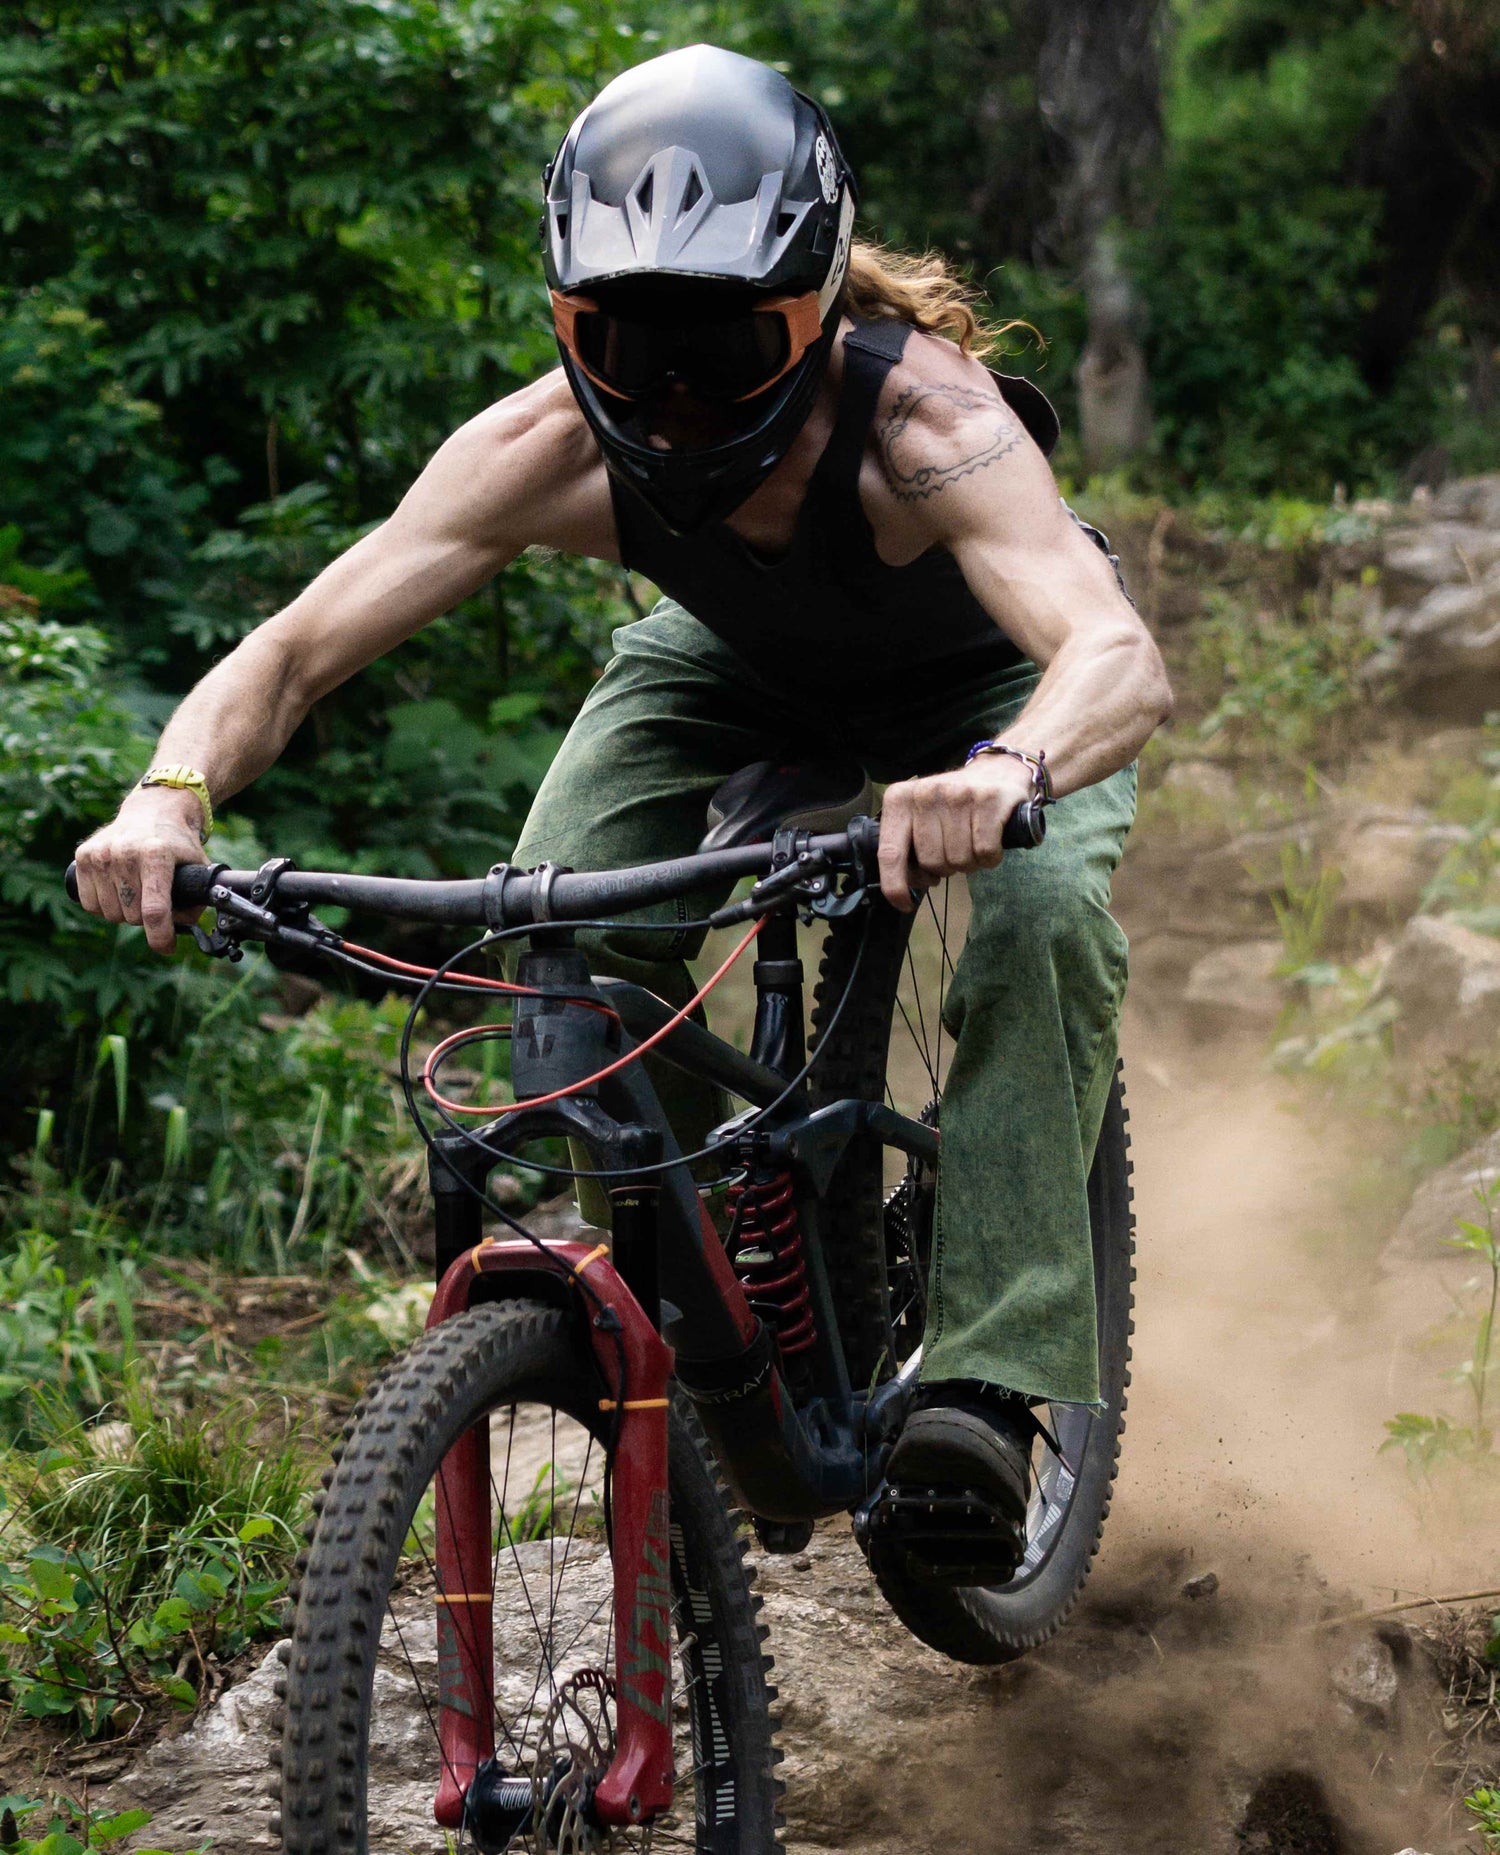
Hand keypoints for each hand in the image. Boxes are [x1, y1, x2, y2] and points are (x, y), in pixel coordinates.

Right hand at [74, 787, 209, 953]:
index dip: (160, 936)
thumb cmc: (178, 844)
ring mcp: (101, 853)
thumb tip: (181, 931)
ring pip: (109, 913)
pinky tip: (116, 892)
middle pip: (132, 915)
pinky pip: (89, 904)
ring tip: (137, 894)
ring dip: (124, 914)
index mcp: (156, 854)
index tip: (167, 948)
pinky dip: (103, 907)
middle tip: (155, 903)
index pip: (154, 909)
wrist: (153, 809)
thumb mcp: (199, 867)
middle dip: (146, 919)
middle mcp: (125, 852)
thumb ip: (196, 900)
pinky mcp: (83, 855)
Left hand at [877, 754, 1034, 910]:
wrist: (998, 771)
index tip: (904, 904)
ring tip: (973, 844)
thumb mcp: (920, 816)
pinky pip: (985, 853)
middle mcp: (925, 794)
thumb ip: (906, 846)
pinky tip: (991, 844)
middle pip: (931, 862)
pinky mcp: (989, 801)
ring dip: (969, 863)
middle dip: (945, 868)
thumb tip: (906, 885)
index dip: (895, 886)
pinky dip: (990, 858)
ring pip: (959, 861)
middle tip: (954, 851)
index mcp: (899, 799)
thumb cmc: (953, 804)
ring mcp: (958, 795)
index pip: (889, 853)